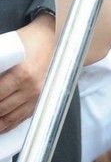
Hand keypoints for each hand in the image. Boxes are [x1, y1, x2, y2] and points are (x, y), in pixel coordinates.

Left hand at [0, 14, 54, 131]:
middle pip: (2, 109)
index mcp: (22, 74)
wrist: (54, 36)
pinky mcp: (41, 98)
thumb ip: (0, 65)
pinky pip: (22, 117)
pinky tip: (1, 125)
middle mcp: (32, 87)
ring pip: (11, 118)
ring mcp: (38, 95)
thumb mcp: (11, 47)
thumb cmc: (32, 39)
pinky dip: (9, 124)